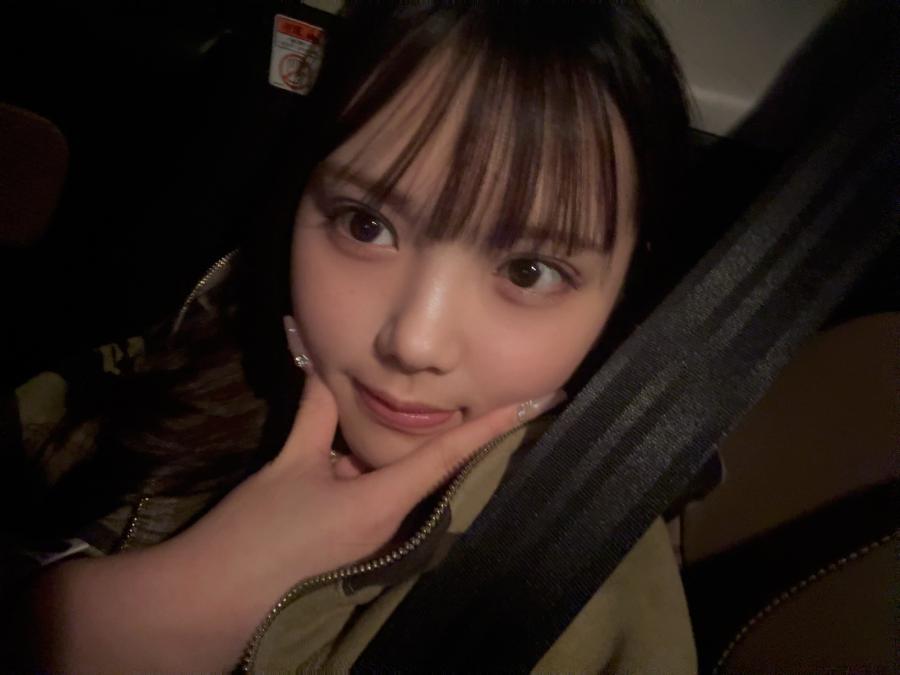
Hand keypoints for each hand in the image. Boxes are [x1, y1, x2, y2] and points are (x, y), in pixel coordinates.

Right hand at [161, 371, 563, 640]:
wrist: (212, 600)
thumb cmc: (255, 531)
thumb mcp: (288, 464)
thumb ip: (316, 416)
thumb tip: (321, 371)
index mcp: (383, 503)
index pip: (448, 456)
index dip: (490, 427)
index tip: (531, 404)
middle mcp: (392, 528)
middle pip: (421, 470)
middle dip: (423, 439)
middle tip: (433, 410)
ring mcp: (376, 547)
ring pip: (393, 487)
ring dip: (377, 463)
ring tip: (351, 450)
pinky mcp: (357, 556)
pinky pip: (374, 508)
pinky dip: (363, 482)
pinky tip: (330, 474)